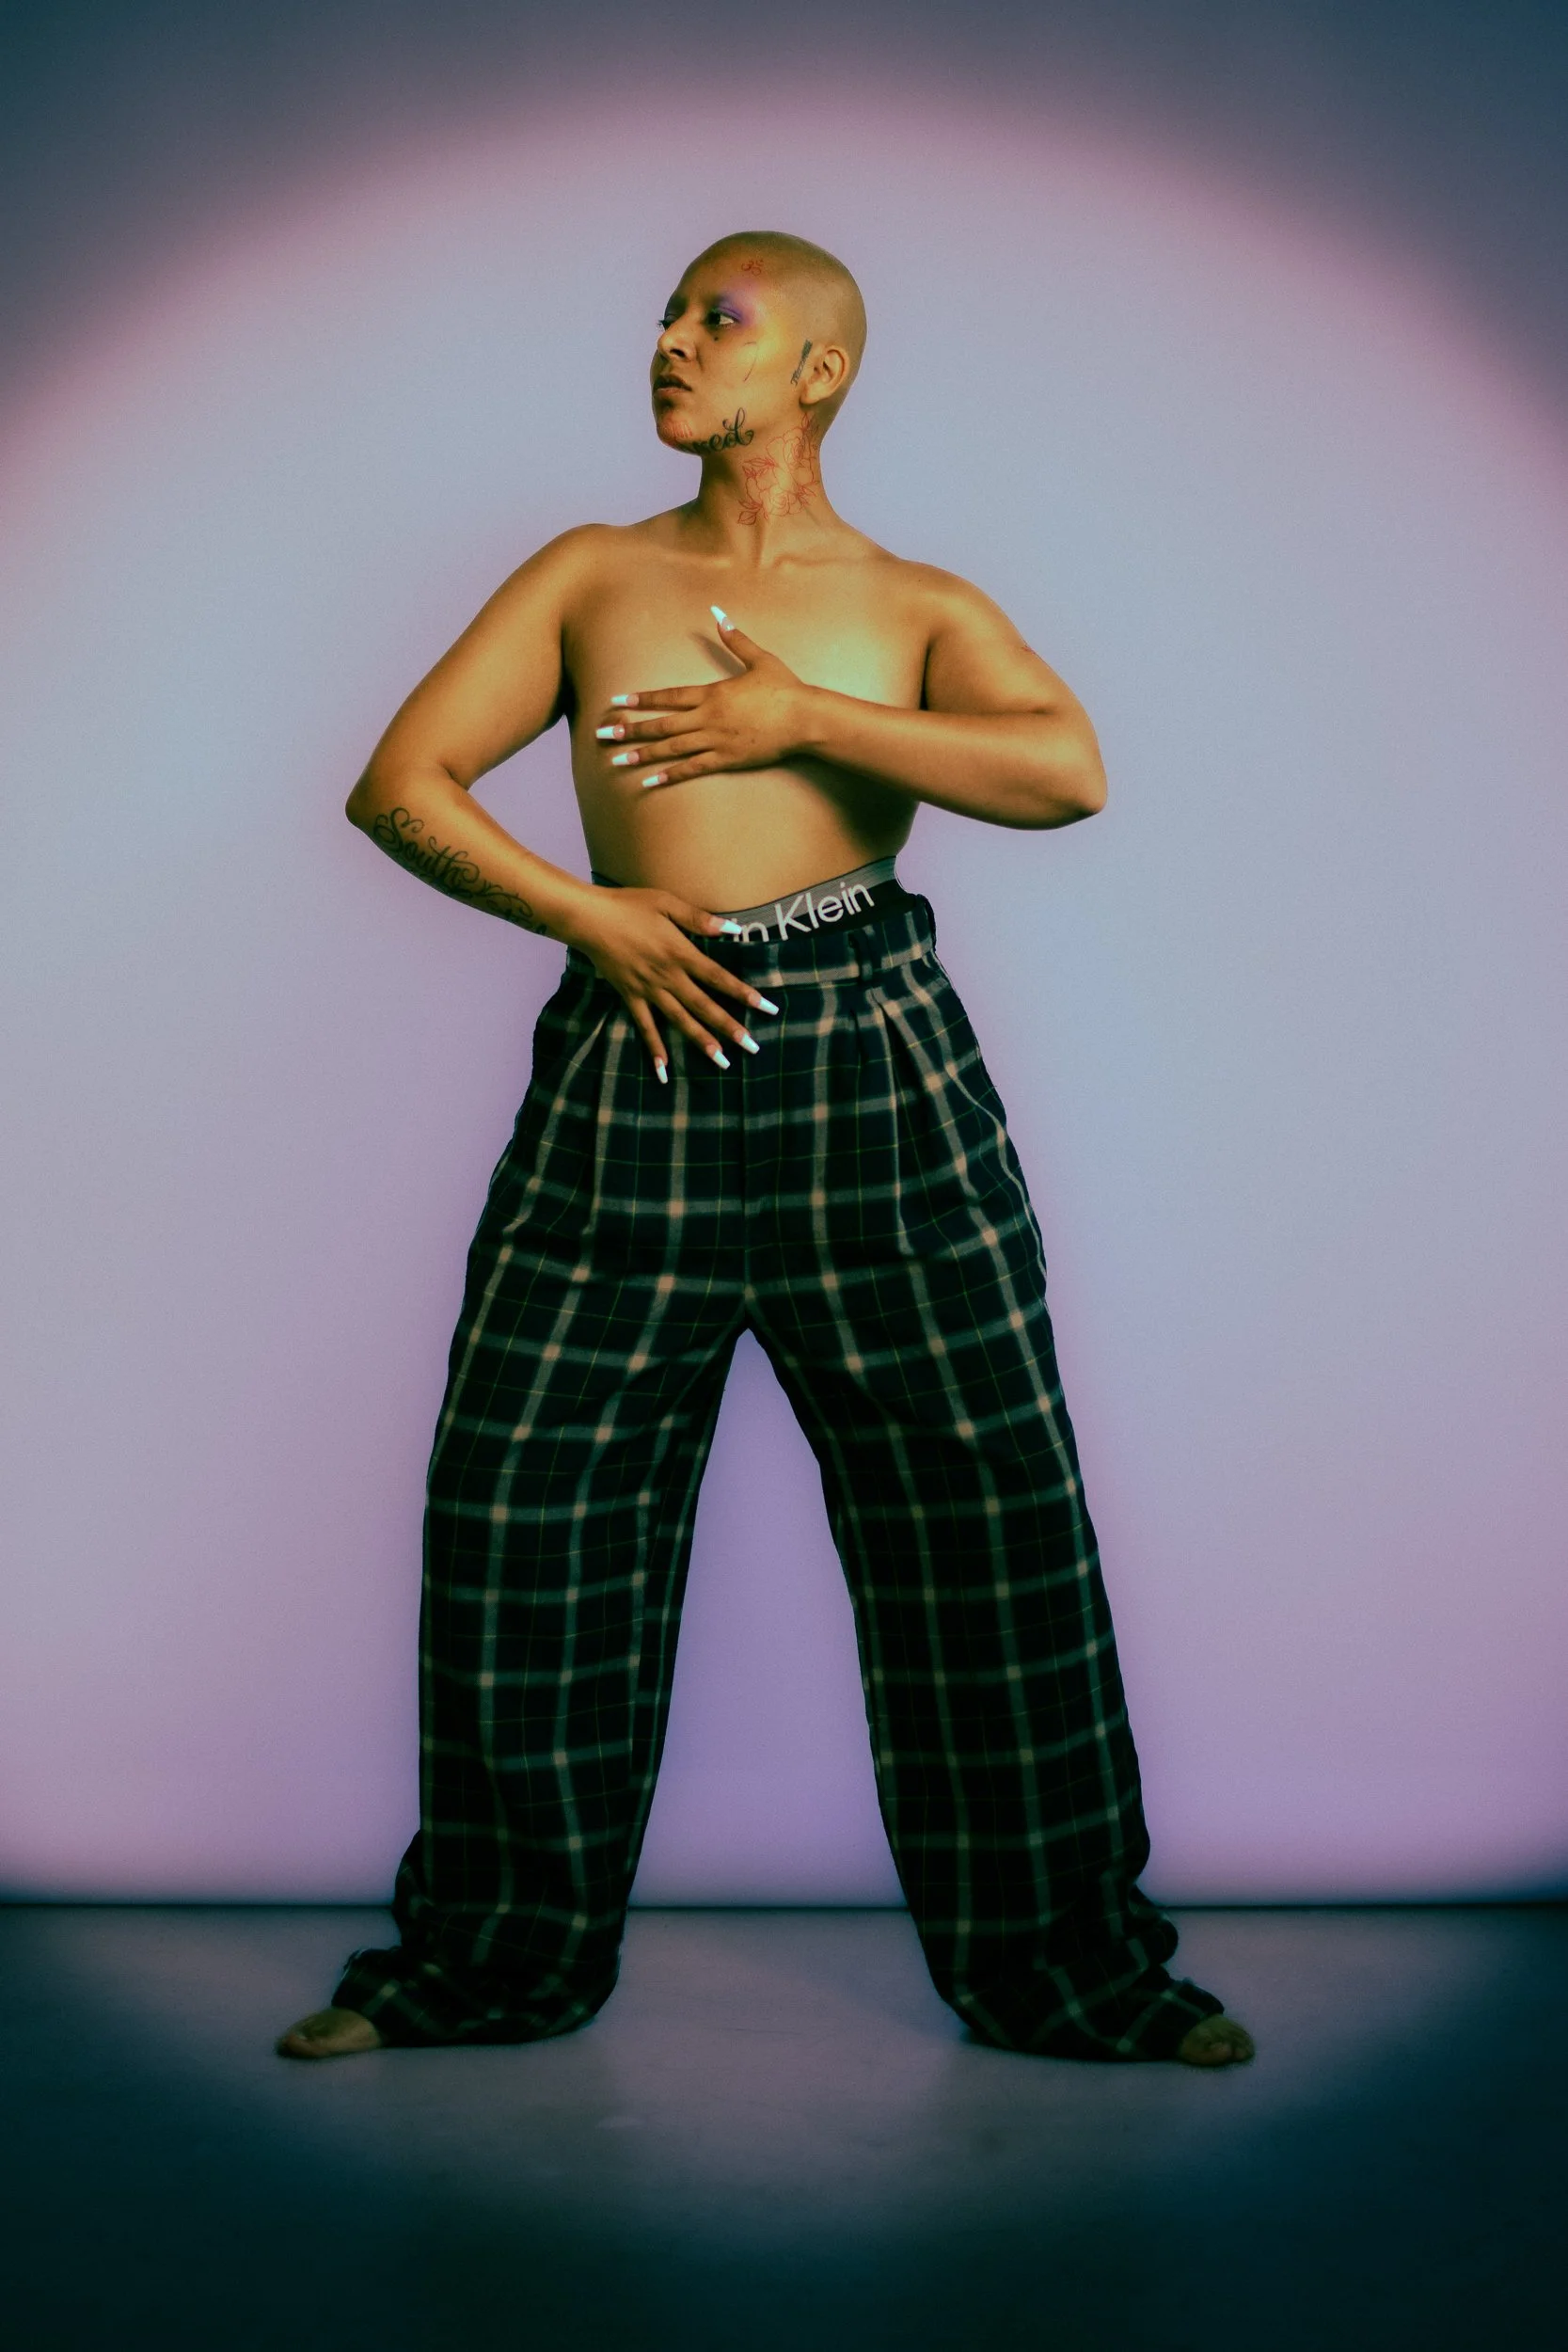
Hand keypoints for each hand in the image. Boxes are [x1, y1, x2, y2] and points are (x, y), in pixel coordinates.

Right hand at [561, 883, 778, 1079]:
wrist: (589, 919)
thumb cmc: (629, 905)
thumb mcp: (667, 903)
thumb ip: (700, 919)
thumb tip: (733, 929)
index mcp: (680, 953)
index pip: (719, 978)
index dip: (744, 993)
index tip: (767, 1008)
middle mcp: (668, 977)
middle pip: (704, 1006)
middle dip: (730, 1027)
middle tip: (752, 1047)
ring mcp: (648, 990)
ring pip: (680, 1021)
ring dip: (701, 1042)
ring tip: (721, 1061)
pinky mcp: (630, 996)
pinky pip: (645, 1027)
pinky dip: (655, 1049)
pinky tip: (664, 1070)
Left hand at [595, 611, 812, 787]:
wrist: (804, 719)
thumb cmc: (785, 688)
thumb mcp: (759, 659)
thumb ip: (735, 639)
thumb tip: (718, 613)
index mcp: (713, 693)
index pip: (668, 697)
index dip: (641, 699)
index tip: (617, 702)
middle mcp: (708, 718)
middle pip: (662, 724)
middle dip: (630, 729)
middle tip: (603, 733)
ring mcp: (716, 741)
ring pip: (671, 749)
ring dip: (643, 754)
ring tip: (617, 759)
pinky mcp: (727, 760)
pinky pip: (692, 769)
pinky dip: (669, 775)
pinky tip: (649, 781)